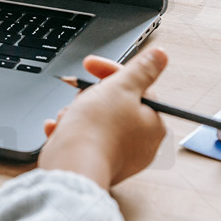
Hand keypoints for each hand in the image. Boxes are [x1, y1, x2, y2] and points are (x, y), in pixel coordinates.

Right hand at [37, 48, 167, 188]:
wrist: (72, 165)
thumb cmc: (97, 129)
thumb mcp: (121, 87)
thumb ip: (142, 70)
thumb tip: (160, 56)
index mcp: (152, 123)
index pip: (135, 87)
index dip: (109, 73)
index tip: (90, 65)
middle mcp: (141, 143)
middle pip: (114, 105)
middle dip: (91, 97)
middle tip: (80, 97)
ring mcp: (119, 156)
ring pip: (95, 122)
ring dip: (77, 114)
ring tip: (69, 118)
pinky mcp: (98, 164)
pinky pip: (83, 141)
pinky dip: (69, 133)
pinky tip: (60, 130)